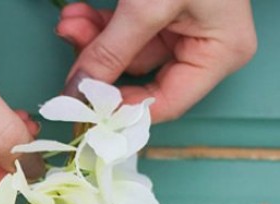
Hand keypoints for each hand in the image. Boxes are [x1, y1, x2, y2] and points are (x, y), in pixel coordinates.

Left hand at [57, 0, 256, 121]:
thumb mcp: (148, 6)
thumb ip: (111, 51)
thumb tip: (77, 91)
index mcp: (218, 54)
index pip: (166, 102)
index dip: (123, 109)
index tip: (84, 107)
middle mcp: (203, 47)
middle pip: (140, 75)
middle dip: (100, 61)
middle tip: (71, 49)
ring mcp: (181, 28)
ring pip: (126, 52)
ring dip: (93, 39)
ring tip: (69, 23)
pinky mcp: (160, 12)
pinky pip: (125, 30)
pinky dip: (99, 24)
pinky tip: (77, 16)